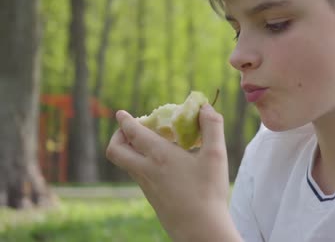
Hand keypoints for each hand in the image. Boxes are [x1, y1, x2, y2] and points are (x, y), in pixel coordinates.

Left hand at [106, 104, 240, 240]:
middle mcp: (146, 170)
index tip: (120, 113)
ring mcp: (147, 187)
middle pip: (115, 151)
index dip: (125, 121)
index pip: (133, 133)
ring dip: (131, 150)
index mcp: (159, 156)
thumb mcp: (216, 155)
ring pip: (127, 164)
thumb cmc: (208, 191)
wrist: (200, 230)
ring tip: (152, 144)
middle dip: (117, 137)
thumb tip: (205, 107)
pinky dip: (143, 164)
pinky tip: (165, 166)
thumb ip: (212, 127)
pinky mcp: (153, 199)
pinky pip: (140, 176)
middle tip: (129, 130)